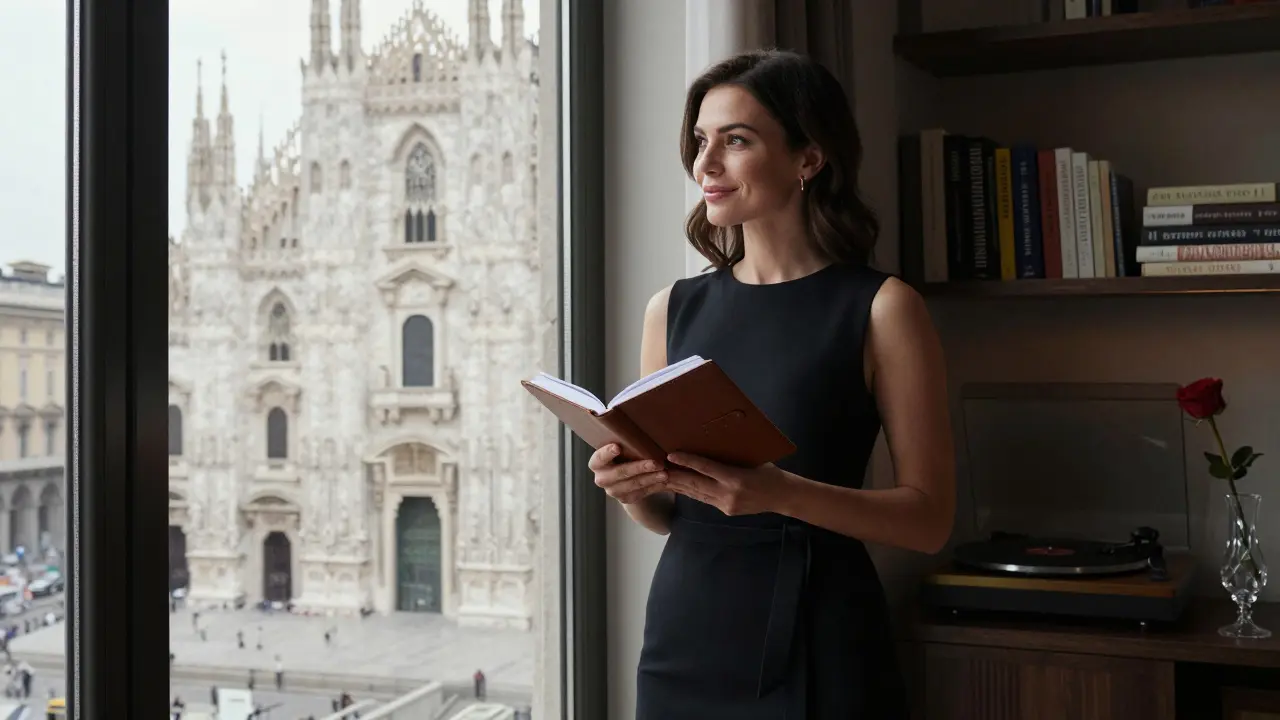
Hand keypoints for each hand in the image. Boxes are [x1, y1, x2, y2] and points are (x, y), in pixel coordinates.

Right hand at [589, 443, 670, 504]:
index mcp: (597, 463)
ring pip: (633, 485)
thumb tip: (636, 419)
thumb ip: (624, 441)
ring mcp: (613, 491)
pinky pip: (641, 493)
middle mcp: (602, 478)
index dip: (607, 453)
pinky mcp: (625, 499)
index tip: (617, 447)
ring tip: (665, 473)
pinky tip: (664, 481)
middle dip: (639, 467)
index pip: (599, 458)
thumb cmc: (624, 454)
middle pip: (620, 473)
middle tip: (656, 463)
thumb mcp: (621, 447)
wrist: (626, 476)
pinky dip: (654, 486)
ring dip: (650, 478)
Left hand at [663, 452, 789, 516]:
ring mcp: (726, 505)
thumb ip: (730, 457)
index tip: (670, 455)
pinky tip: (679, 486)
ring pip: (696, 493)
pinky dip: (690, 491)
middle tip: (656, 466)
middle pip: (695, 484)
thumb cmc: (769, 472)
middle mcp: (728, 494)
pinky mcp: (725, 511)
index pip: (706, 468)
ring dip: (678, 485)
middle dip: (674, 475)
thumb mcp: (751, 460)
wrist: (783, 496)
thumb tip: (709, 443)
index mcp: (736, 478)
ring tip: (661, 476)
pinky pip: (704, 499)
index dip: (687, 461)